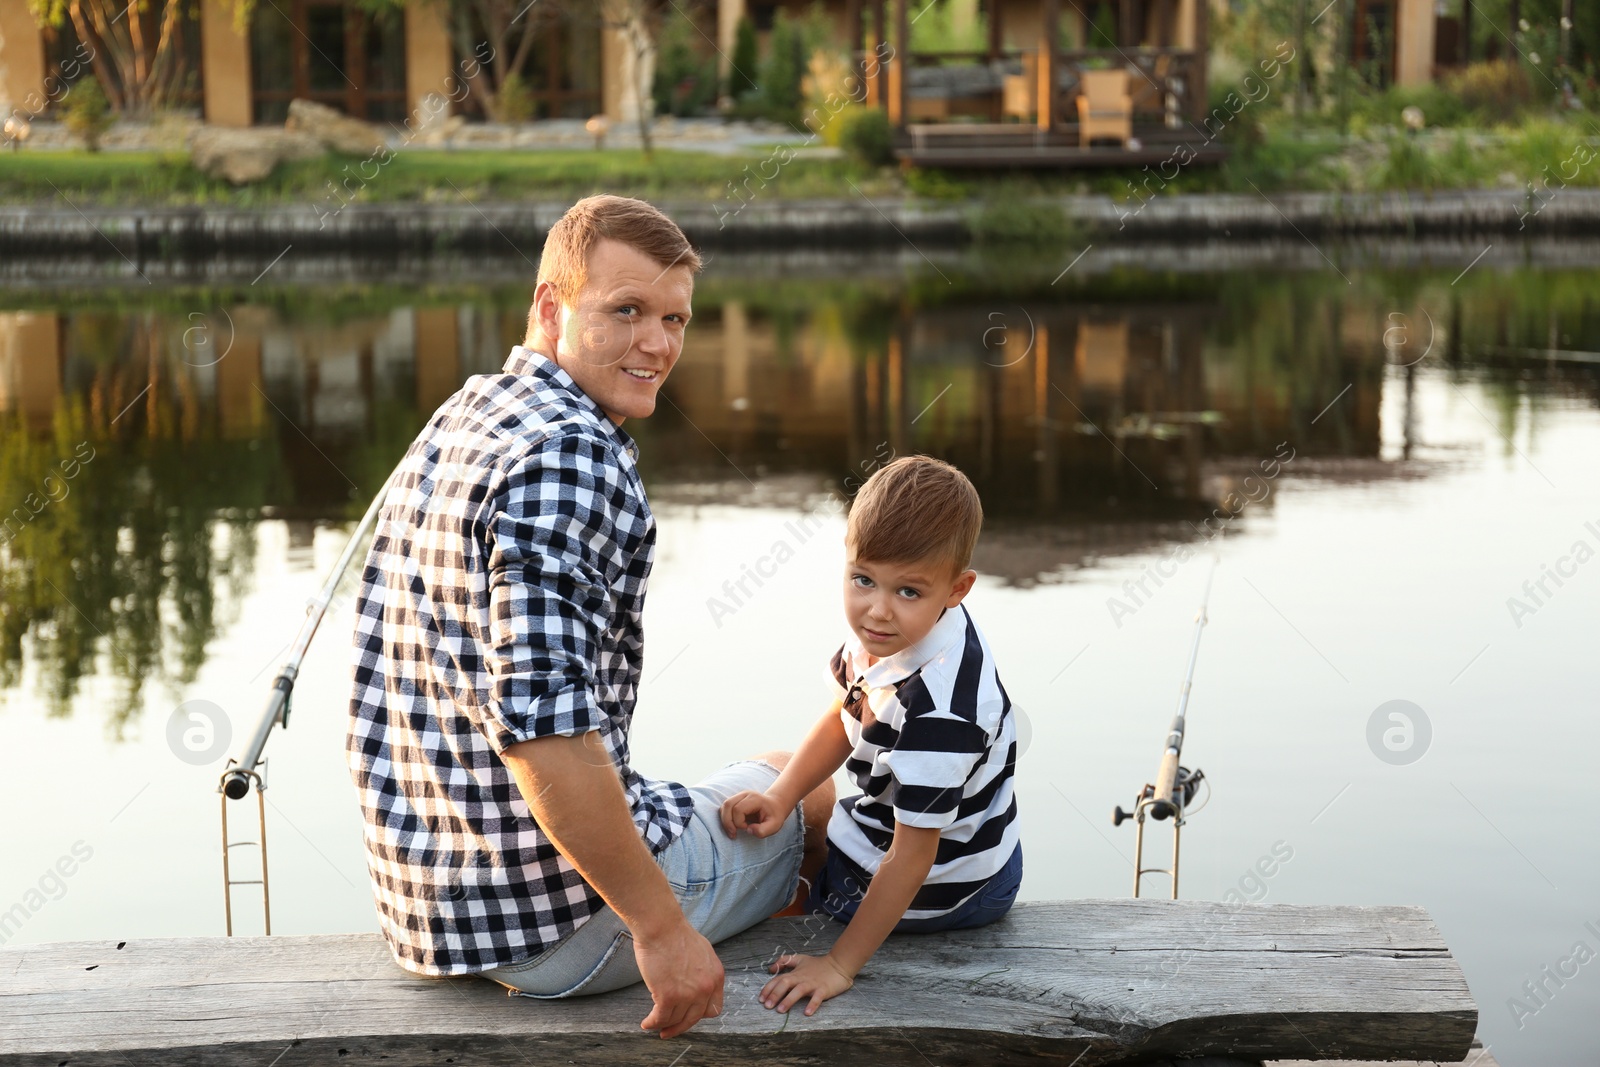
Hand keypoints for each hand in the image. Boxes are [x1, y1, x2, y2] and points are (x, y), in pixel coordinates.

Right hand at [635, 919, 723, 1038]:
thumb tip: (694, 985)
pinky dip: (653, 1023)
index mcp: (716, 976)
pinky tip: (646, 1023)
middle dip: (680, 1027)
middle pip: (694, 1018)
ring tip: (653, 1023)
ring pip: (675, 1019)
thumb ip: (702, 972)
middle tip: (669, 1030)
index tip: (687, 1016)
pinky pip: (661, 1018)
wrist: (661, 926)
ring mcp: (688, 994)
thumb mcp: (702, 952)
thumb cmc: (675, 934)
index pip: (713, 1008)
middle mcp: (705, 988)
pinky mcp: (668, 996)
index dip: (698, 1014)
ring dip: (663, 1024)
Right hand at [720, 790, 789, 838]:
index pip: (738, 809)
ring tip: (732, 832)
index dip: (739, 822)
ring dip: (725, 821)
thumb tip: (748, 830)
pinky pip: (725, 808)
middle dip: (727, 822)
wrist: (775, 806)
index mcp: (755, 799)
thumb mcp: (775, 826)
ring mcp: (739, 796)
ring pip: (724, 806)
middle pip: (727, 805)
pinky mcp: (736, 800)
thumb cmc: (775, 816)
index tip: (747, 828)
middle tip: (734, 834)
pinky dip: (725, 818)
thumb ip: (763, 831)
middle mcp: (745, 794)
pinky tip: (732, 827)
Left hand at [760, 953, 854, 1015]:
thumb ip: (784, 961)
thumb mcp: (799, 959)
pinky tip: (807, 1013)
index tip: (761, 999)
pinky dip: (812, 1004)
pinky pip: (817, 998)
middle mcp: (801, 978)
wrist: (838, 964)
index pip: (778, 980)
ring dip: (789, 1000)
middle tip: (767, 1006)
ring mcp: (813, 984)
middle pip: (785, 984)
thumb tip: (771, 968)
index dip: (768, 989)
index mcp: (795, 973)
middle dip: (775, 994)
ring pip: (799, 991)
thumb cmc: (818, 964)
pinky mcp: (824, 989)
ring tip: (780, 1010)